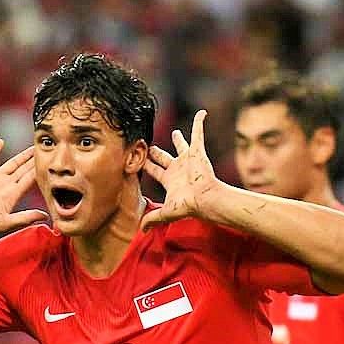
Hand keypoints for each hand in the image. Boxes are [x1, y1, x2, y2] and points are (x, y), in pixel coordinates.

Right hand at [0, 140, 46, 236]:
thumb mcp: (4, 222)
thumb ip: (24, 218)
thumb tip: (45, 216)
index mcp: (11, 196)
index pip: (30, 180)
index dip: (40, 171)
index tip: (52, 162)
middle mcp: (4, 186)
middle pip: (24, 170)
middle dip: (35, 161)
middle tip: (48, 149)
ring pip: (11, 164)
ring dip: (21, 156)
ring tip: (32, 146)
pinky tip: (0, 142)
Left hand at [141, 110, 223, 230]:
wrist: (205, 199)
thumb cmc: (187, 206)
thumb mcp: (165, 212)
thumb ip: (152, 219)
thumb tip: (140, 230)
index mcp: (170, 180)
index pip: (155, 171)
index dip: (146, 166)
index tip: (137, 160)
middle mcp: (178, 169)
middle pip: (165, 158)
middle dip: (157, 153)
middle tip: (149, 146)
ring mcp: (189, 160)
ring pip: (182, 146)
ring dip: (179, 139)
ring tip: (175, 132)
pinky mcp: (198, 152)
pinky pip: (199, 133)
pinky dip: (200, 122)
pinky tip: (202, 113)